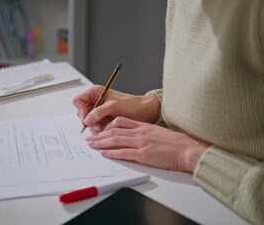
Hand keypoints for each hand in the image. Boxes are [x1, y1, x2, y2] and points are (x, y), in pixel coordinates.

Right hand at [72, 85, 159, 129]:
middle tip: (96, 123)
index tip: (87, 118)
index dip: (80, 110)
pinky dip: (98, 127)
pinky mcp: (101, 118)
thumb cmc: (131, 105)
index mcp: (95, 92)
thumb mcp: (114, 106)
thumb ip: (98, 112)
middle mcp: (94, 100)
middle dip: (87, 119)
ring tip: (103, 125)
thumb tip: (86, 120)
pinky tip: (106, 126)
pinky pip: (94, 124)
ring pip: (87, 119)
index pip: (78, 100)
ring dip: (93, 124)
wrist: (144, 112)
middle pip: (80, 111)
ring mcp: (97, 110)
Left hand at [86, 116, 210, 172]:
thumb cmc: (174, 143)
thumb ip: (144, 132)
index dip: (107, 125)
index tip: (99, 129)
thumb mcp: (157, 132)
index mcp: (143, 126)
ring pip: (115, 140)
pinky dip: (112, 153)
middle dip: (99, 134)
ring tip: (91, 144)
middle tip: (89, 138)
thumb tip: (133, 136)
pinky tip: (104, 153)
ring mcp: (141, 143)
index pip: (120, 122)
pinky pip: (123, 152)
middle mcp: (139, 132)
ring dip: (101, 142)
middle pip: (114, 131)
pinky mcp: (143, 154)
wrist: (187, 149)